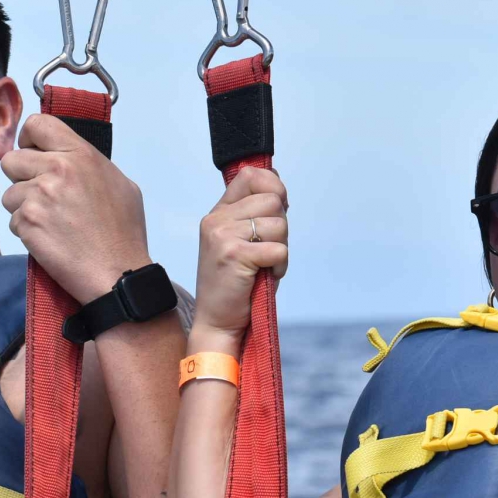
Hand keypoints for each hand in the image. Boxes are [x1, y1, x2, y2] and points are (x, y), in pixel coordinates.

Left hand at [1, 114, 150, 303]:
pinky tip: (50, 238)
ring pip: (9, 193)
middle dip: (23, 177)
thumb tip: (63, 156)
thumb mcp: (119, 183)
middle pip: (11, 160)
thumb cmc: (123, 232)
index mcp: (81, 155)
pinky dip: (27, 230)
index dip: (30, 139)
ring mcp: (39, 196)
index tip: (34, 153)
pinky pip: (12, 220)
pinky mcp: (26, 222)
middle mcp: (57, 170)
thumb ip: (86, 163)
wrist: (117, 272)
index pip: (37, 124)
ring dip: (24, 207)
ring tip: (52, 222)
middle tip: (44, 195)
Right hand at [193, 167, 287, 343]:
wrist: (217, 321)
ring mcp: (223, 236)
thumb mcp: (243, 241)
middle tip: (266, 250)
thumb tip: (280, 187)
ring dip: (281, 249)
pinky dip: (280, 267)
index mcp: (218, 213)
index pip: (250, 175)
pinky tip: (264, 276)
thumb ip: (255, 214)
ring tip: (263, 266)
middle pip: (273, 200)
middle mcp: (217, 220)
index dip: (273, 186)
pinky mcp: (234, 255)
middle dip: (281, 227)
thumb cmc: (237, 283)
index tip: (279, 208)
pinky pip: (279, 250)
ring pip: (279, 225)